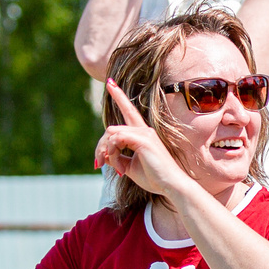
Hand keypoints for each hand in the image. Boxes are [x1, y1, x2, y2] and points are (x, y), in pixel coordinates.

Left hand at [91, 80, 191, 200]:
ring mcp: (145, 133)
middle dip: (100, 146)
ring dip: (107, 151)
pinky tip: (118, 165)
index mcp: (142, 134)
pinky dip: (113, 152)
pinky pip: (117, 139)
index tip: (110, 82)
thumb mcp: (129, 167)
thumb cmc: (154, 177)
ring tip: (114, 167)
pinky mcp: (144, 140)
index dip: (119, 96)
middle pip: (111, 128)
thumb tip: (104, 154)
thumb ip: (117, 158)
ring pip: (112, 132)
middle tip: (98, 164)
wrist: (170, 186)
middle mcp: (144, 130)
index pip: (129, 111)